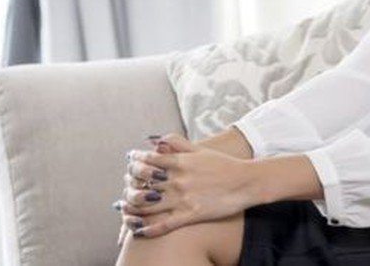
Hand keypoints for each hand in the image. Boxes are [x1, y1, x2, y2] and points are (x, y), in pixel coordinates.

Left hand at [120, 133, 254, 238]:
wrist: (245, 182)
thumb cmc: (222, 164)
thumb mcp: (199, 148)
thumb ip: (175, 141)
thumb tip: (153, 140)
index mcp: (179, 162)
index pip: (147, 160)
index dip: (134, 162)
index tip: (130, 163)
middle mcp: (178, 180)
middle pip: (143, 183)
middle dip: (130, 184)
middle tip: (126, 186)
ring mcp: (183, 198)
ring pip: (148, 205)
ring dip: (132, 207)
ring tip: (124, 209)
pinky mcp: (190, 215)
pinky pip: (163, 224)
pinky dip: (148, 228)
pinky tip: (138, 229)